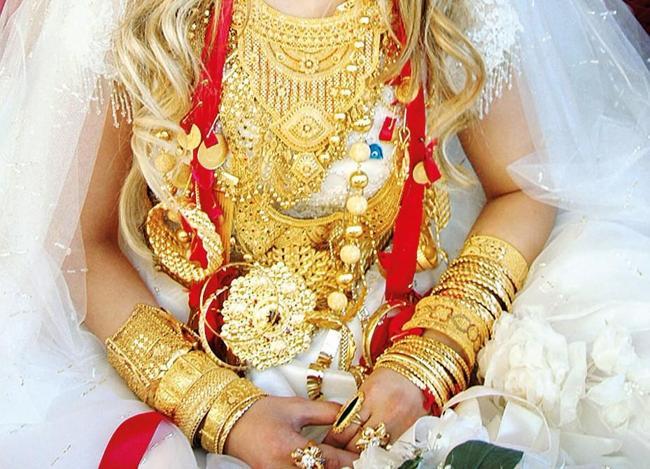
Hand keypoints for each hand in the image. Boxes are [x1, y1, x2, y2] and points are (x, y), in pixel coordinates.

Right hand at [225, 396, 357, 468]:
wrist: (231, 424)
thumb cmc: (261, 413)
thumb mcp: (295, 407)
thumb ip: (326, 412)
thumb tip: (350, 416)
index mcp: (289, 448)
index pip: (329, 459)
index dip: (352, 459)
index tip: (368, 455)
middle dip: (344, 468)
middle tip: (363, 462)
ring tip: (348, 463)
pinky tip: (328, 465)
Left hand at [323, 368, 426, 452]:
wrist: (418, 373)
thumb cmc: (392, 375)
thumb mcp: (366, 386)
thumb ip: (353, 407)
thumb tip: (338, 426)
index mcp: (370, 395)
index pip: (346, 425)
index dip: (334, 438)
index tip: (329, 441)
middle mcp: (386, 411)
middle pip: (358, 442)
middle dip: (346, 447)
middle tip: (338, 448)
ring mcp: (400, 424)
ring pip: (374, 449)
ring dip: (362, 450)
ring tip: (355, 450)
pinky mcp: (411, 432)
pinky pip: (389, 447)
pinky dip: (379, 448)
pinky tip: (374, 447)